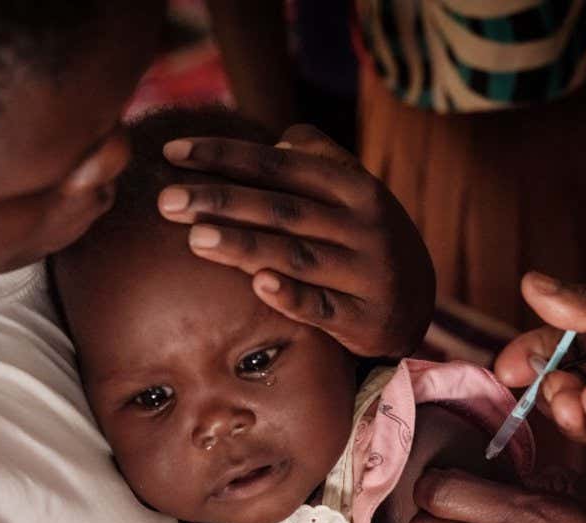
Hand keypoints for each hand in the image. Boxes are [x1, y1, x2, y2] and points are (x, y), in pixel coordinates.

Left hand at [159, 124, 434, 356]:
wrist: (417, 301)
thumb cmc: (366, 237)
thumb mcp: (355, 191)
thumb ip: (319, 160)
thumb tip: (278, 140)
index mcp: (354, 187)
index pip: (280, 166)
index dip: (226, 156)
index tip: (173, 153)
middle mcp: (361, 226)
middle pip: (282, 209)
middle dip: (222, 201)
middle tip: (167, 200)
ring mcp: (364, 273)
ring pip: (296, 256)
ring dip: (245, 246)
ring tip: (194, 238)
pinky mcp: (362, 318)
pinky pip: (322, 307)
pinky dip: (292, 296)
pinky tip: (258, 285)